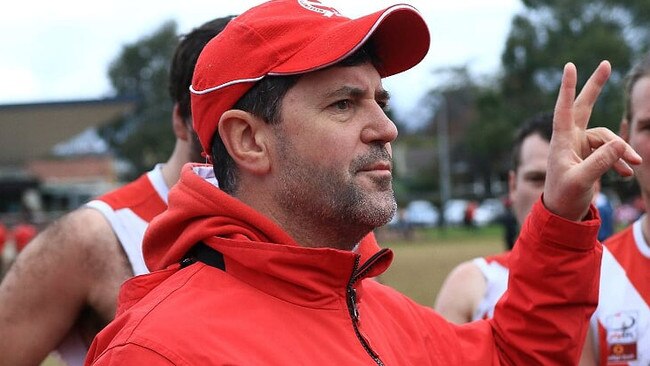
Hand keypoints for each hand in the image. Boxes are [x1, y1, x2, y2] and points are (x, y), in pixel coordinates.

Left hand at [543, 61, 641, 220]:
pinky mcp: (590, 156)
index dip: (568, 88)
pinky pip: (610, 151)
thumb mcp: (582, 181)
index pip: (564, 110)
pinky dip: (619, 161)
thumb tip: (620, 143)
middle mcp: (570, 140)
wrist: (563, 214)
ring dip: (621, 151)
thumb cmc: (565, 197)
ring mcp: (580, 147)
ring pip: (606, 139)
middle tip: (606, 64)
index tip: (569, 66)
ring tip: (634, 166)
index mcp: (562, 142)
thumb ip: (601, 163)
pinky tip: (627, 173)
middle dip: (595, 87)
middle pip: (584, 108)